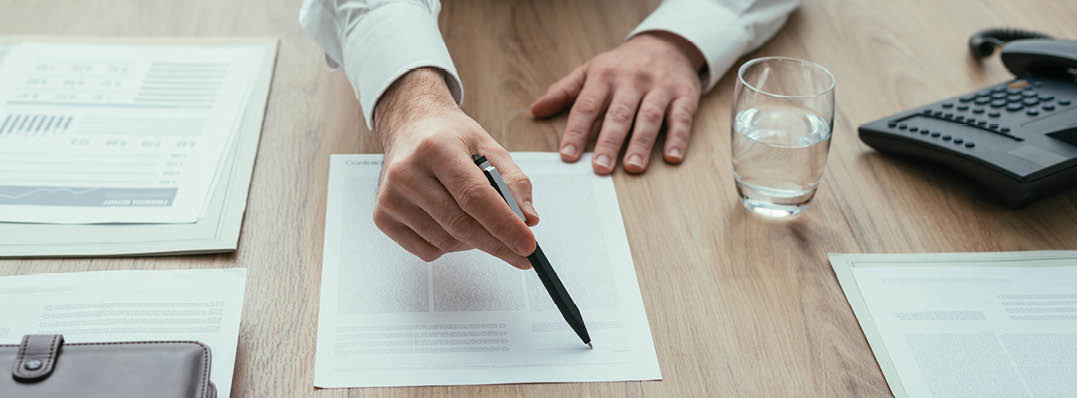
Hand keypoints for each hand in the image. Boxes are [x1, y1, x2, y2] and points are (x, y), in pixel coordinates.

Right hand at [372, 68, 538, 268]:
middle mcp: (407, 171)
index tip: (527, 245)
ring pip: (446, 242)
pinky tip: (450, 222)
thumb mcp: (488, 147)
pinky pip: (427, 251)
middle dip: (498, 244)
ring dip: (473, 242)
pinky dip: (449, 245)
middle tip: (520, 252)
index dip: (504, 225)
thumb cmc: (449, 137)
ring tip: (476, 219)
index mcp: (436, 147)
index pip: (475, 197)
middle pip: (461, 225)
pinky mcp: (382, 216)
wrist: (409, 126)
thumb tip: (528, 220)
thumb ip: (514, 182)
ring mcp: (390, 196)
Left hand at [531, 31, 704, 173]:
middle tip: (600, 168)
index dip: (576, 132)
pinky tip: (672, 157)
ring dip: (641, 143)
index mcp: (604, 76)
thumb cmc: (623, 64)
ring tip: (632, 167)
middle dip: (609, 142)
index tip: (568, 156)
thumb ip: (564, 91)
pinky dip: (678, 137)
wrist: (666, 44)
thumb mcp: (591, 70)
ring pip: (649, 117)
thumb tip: (536, 110)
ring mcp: (659, 87)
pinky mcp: (684, 95)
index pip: (587, 106)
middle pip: (619, 114)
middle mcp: (632, 81)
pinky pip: (682, 117)